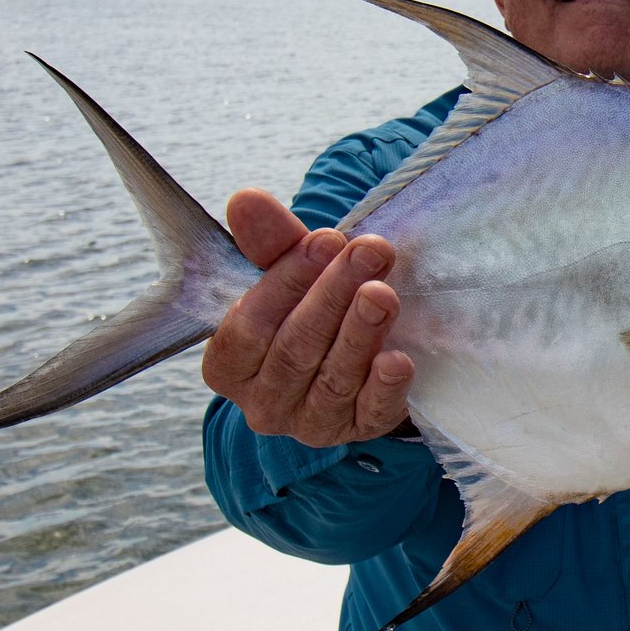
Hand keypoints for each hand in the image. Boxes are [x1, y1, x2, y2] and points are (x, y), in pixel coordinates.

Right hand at [202, 188, 414, 446]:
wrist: (357, 349)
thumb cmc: (311, 303)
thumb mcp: (291, 270)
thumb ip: (270, 240)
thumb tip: (245, 200)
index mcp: (230, 363)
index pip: (248, 328)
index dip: (285, 283)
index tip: (325, 240)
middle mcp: (263, 400)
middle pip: (293, 349)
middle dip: (332, 295)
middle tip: (368, 251)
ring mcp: (310, 421)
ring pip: (332, 378)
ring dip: (359, 332)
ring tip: (382, 293)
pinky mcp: (358, 430)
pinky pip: (370, 413)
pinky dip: (384, 387)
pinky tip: (398, 361)